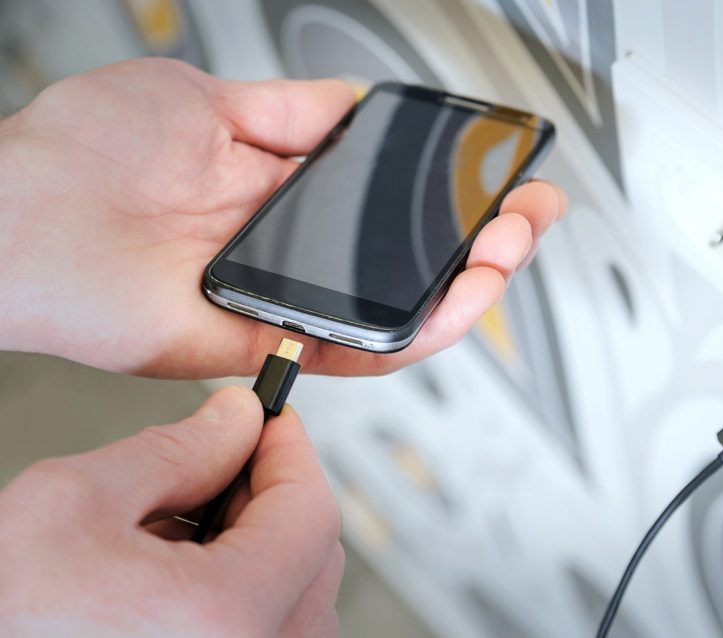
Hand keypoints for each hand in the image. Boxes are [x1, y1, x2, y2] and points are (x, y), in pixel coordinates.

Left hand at [0, 58, 566, 378]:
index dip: (451, 194)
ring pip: (400, 309)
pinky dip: (417, 331)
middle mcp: (295, 250)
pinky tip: (462, 300)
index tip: (497, 173)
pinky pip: (357, 348)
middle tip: (530, 213)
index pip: (390, 202)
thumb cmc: (86, 155)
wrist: (23, 217)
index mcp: (284, 191)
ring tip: (513, 251)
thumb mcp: (207, 101)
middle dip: (483, 239)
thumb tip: (362, 106)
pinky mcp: (272, 341)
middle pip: (408, 261)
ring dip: (469, 285)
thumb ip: (294, 112)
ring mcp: (289, 299)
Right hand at [0, 387, 340, 636]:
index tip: (269, 418)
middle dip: (268, 495)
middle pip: (311, 555)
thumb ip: (176, 451)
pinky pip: (266, 632)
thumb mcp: (73, 503)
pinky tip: (175, 576)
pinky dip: (237, 591)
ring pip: (293, 597)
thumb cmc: (2, 618)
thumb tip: (236, 419)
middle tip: (218, 462)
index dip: (290, 451)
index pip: (311, 510)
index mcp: (226, 615)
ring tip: (176, 527)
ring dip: (252, 544)